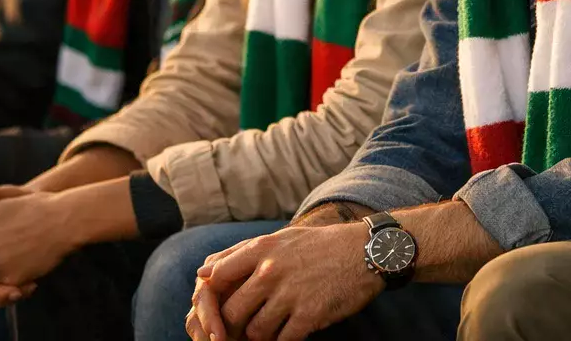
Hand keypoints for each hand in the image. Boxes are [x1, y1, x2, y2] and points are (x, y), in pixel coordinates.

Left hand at [190, 222, 381, 340]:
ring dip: (260, 337)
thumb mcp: (281, 239)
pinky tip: (291, 333)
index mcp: (262, 249)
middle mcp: (271, 270)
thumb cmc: (321, 246)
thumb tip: (203, 273)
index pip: (217, 278)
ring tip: (271, 330)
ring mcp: (290, 294)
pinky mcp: (309, 315)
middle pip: (231, 312)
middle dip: (233, 328)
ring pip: (255, 332)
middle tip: (240, 333)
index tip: (217, 311)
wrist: (367, 251)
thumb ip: (241, 254)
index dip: (211, 301)